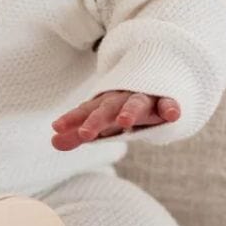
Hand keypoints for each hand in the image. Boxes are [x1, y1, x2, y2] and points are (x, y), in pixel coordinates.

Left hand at [51, 91, 180, 151]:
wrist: (156, 82)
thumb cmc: (122, 108)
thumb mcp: (102, 121)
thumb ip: (78, 134)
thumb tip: (53, 143)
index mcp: (103, 105)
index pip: (85, 111)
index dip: (72, 119)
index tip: (56, 127)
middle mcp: (121, 99)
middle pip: (107, 108)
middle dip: (96, 120)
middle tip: (84, 134)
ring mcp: (145, 99)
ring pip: (136, 103)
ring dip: (130, 111)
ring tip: (125, 122)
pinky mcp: (166, 101)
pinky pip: (169, 103)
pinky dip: (170, 107)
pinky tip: (172, 115)